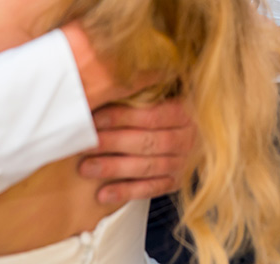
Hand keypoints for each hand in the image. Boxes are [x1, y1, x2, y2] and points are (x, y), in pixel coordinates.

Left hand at [78, 99, 196, 204]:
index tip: (95, 119)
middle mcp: (188, 139)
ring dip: (114, 168)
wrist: (193, 133)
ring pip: (147, 167)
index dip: (122, 117)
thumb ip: (142, 92)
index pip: (152, 116)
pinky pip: (150, 189)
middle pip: (148, 142)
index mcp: (186, 112)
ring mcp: (182, 163)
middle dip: (114, 143)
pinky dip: (126, 192)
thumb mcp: (163, 93)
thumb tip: (108, 84)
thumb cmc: (166, 107)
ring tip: (86, 168)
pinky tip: (103, 194)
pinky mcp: (175, 182)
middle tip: (87, 144)